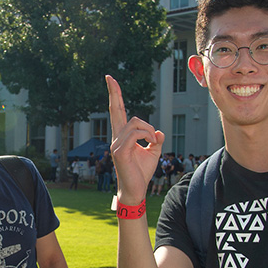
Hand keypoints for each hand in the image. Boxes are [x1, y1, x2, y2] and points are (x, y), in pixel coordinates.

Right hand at [106, 75, 163, 203]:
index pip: (117, 113)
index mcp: (122, 136)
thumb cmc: (142, 172)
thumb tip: (159, 131)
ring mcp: (116, 144)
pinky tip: (151, 143)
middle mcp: (116, 138)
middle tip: (109, 76)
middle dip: (114, 93)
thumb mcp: (153, 153)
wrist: (135, 190)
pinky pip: (136, 134)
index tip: (110, 81)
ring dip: (149, 130)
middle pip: (116, 110)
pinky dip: (147, 136)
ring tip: (153, 141)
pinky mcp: (119, 151)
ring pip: (135, 123)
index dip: (114, 96)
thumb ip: (155, 140)